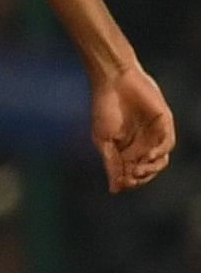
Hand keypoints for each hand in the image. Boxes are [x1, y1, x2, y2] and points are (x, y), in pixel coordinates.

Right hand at [95, 62, 176, 192]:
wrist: (114, 82)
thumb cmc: (105, 109)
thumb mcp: (104, 141)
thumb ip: (111, 164)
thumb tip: (114, 190)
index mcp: (125, 149)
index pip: (132, 173)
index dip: (129, 181)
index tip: (122, 183)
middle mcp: (141, 144)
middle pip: (147, 170)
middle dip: (140, 177)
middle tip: (132, 176)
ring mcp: (154, 134)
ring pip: (160, 161)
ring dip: (151, 169)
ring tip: (139, 168)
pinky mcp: (165, 124)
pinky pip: (168, 144)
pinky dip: (160, 152)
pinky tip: (149, 155)